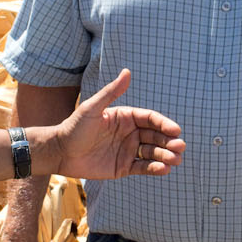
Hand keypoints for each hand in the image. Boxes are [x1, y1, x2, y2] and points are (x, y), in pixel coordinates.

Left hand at [50, 69, 185, 180]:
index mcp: (126, 117)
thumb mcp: (92, 107)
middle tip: (180, 147)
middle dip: (170, 142)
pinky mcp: (124, 167)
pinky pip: (143, 167)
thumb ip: (111, 91)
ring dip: (166, 156)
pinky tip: (164, 170)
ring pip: (153, 153)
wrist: (60, 152)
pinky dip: (155, 169)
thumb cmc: (74, 127)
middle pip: (156, 136)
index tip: (175, 130)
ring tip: (175, 160)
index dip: (164, 124)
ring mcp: (128, 150)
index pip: (150, 119)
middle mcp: (130, 133)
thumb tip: (127, 72)